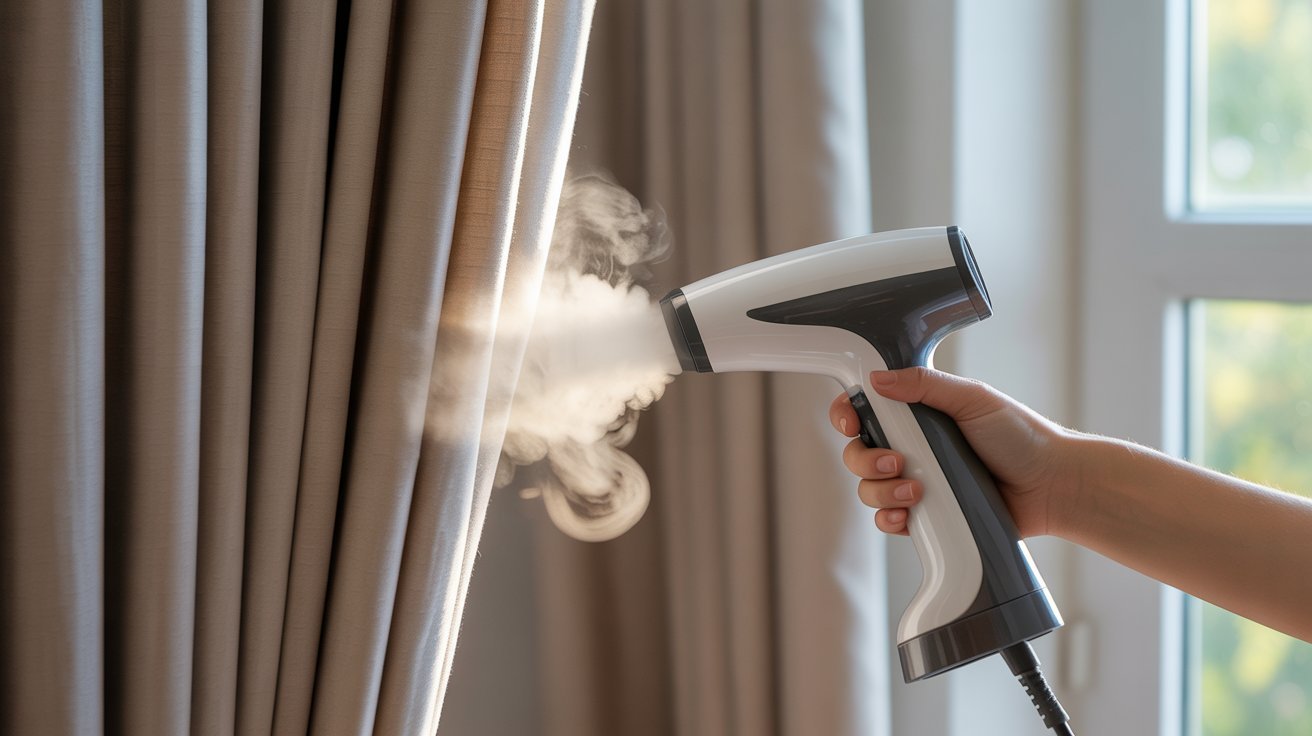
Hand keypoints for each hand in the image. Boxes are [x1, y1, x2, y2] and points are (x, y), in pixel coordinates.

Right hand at [828, 367, 1079, 538]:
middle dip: (865, 460)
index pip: (865, 410)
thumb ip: (924, 386)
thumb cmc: (1021, 437)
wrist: (1053, 486)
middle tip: (897, 462)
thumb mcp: (972, 399)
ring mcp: (916, 482)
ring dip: (881, 491)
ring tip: (915, 492)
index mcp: (917, 414)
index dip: (847, 415)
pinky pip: (888, 520)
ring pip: (869, 489)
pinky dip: (890, 519)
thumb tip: (877, 378)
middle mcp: (911, 447)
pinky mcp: (926, 515)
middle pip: (857, 453)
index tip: (851, 423)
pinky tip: (907, 516)